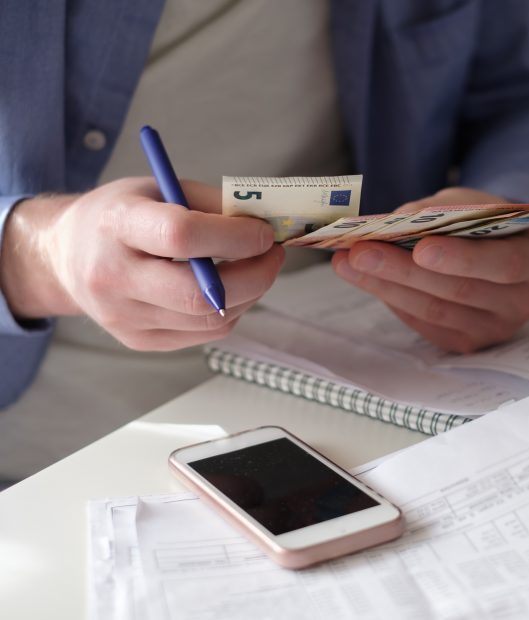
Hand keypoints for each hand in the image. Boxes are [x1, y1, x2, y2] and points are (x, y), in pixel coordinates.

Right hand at [0, 178, 282, 350]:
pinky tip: (230, 288)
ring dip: (250, 294)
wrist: (67, 256)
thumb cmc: (121, 215)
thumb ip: (212, 203)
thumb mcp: (159, 188)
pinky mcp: (139, 340)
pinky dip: (230, 310)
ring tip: (256, 268)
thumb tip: (266, 222)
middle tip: (275, 255)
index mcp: (115, 225)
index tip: (264, 233)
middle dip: (255, 276)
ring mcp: (123, 317)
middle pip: (199, 294)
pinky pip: (204, 333)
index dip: (234, 237)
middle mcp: (113, 277)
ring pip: (210, 320)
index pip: (180, 236)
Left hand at [331, 187, 528, 352]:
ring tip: (348, 262)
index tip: (420, 247)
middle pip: (459, 292)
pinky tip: (366, 279)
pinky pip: (424, 324)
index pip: (503, 265)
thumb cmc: (487, 222)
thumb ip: (443, 210)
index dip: (461, 258)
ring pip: (435, 311)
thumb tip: (397, 222)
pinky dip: (392, 299)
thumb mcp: (473, 203)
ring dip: (386, 286)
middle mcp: (522, 302)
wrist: (500, 252)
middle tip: (361, 251)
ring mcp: (494, 329)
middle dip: (404, 270)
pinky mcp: (466, 343)